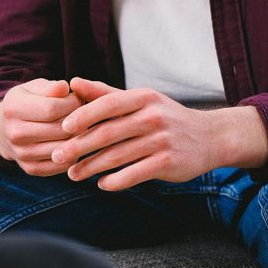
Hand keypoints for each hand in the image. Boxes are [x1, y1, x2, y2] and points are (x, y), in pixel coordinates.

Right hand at [0, 78, 83, 175]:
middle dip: (78, 121)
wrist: (5, 129)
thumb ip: (50, 87)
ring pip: (62, 148)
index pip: (52, 108)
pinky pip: (60, 165)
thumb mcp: (34, 88)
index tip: (79, 99)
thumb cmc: (27, 103)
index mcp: (13, 109)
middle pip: (59, 130)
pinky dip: (72, 155)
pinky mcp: (30, 169)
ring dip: (78, 138)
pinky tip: (73, 143)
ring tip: (79, 127)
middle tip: (84, 114)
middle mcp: (14, 133)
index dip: (72, 103)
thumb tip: (65, 88)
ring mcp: (21, 154)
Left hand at [51, 78, 267, 190]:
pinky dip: (116, 181)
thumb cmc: (165, 118)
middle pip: (108, 132)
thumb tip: (73, 82)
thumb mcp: (140, 100)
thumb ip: (105, 93)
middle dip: (79, 146)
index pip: (107, 104)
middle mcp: (153, 117)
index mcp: (143, 98)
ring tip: (73, 174)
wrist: (210, 137)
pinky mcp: (168, 163)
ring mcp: (161, 140)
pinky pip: (135, 174)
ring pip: (118, 156)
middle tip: (57, 156)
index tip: (63, 128)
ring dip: (91, 167)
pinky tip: (101, 185)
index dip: (83, 116)